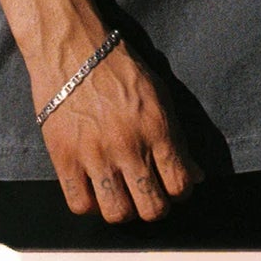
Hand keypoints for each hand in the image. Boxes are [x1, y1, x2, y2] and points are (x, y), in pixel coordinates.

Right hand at [39, 40, 203, 223]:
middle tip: (148, 194)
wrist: (73, 46)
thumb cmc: (117, 66)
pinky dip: (90, 205)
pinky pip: (80, 205)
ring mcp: (95, 154)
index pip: (179, 185)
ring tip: (122, 194)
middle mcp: (128, 145)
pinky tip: (95, 190)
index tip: (171, 186)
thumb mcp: (159, 93)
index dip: (180, 192)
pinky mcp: (65, 158)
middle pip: (152, 208)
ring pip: (117, 214)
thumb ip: (177, 137)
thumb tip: (195, 175)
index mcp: (157, 127)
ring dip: (124, 210)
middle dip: (155, 206)